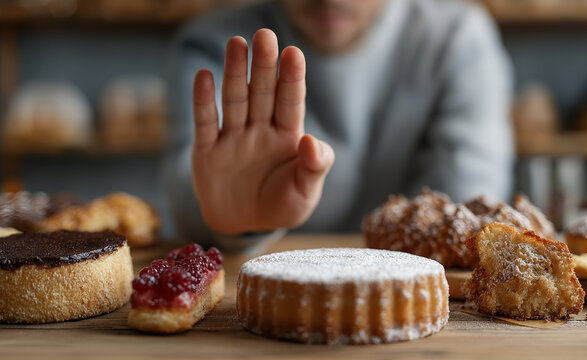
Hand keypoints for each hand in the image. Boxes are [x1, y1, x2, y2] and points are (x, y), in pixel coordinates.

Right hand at [191, 29, 334, 234]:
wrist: (246, 226)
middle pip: (263, 93)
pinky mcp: (207, 152)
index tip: (293, 52)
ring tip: (237, 44)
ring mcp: (233, 138)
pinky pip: (206, 123)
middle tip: (264, 36)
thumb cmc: (282, 206)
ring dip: (235, 74)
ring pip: (235, 101)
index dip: (292, 78)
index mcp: (287, 136)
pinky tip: (204, 76)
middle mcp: (260, 130)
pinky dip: (203, 101)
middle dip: (264, 66)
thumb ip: (315, 167)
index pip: (291, 102)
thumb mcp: (306, 193)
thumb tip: (312, 141)